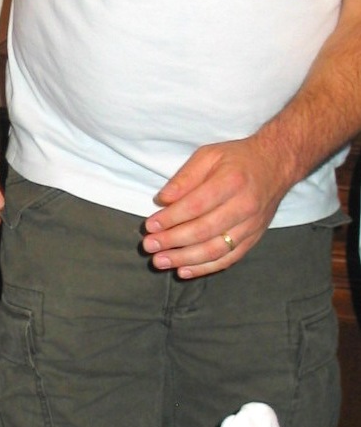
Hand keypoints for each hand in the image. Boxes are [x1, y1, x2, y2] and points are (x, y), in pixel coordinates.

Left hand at [141, 136, 292, 278]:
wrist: (277, 164)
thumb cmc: (237, 160)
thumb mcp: (209, 156)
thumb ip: (185, 177)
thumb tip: (163, 200)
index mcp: (232, 181)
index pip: (196, 205)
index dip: (171, 218)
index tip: (150, 225)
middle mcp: (244, 206)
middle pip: (204, 230)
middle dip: (172, 241)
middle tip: (149, 246)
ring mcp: (251, 225)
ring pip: (215, 250)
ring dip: (184, 259)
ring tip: (159, 261)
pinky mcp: (253, 238)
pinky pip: (227, 259)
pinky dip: (204, 268)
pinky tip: (183, 270)